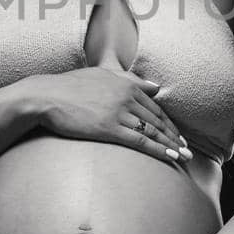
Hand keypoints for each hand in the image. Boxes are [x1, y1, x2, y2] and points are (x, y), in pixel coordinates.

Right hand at [26, 68, 192, 162]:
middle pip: (157, 120)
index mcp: (125, 84)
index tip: (178, 135)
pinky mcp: (109, 128)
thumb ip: (129, 79)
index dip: (168, 123)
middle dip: (175, 136)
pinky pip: (140, 141)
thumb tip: (155, 86)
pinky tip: (170, 157)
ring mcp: (118, 112)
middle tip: (188, 150)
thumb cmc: (68, 87)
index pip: (154, 107)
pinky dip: (158, 150)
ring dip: (171, 145)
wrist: (45, 97)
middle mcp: (126, 96)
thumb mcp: (101, 75)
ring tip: (184, 157)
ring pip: (152, 131)